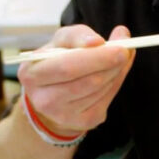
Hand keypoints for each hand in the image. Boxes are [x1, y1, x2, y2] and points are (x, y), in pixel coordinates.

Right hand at [18, 25, 134, 136]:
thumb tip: (104, 39)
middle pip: (86, 81)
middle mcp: (44, 99)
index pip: (67, 66)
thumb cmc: (57, 62)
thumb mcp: (61, 42)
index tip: (115, 45)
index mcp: (32, 74)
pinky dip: (114, 83)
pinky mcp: (82, 122)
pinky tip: (113, 74)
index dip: (94, 56)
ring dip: (114, 71)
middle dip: (109, 64)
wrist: (52, 96)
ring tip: (118, 58)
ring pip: (99, 90)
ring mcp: (63, 115)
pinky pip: (106, 100)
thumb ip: (80, 35)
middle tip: (125, 51)